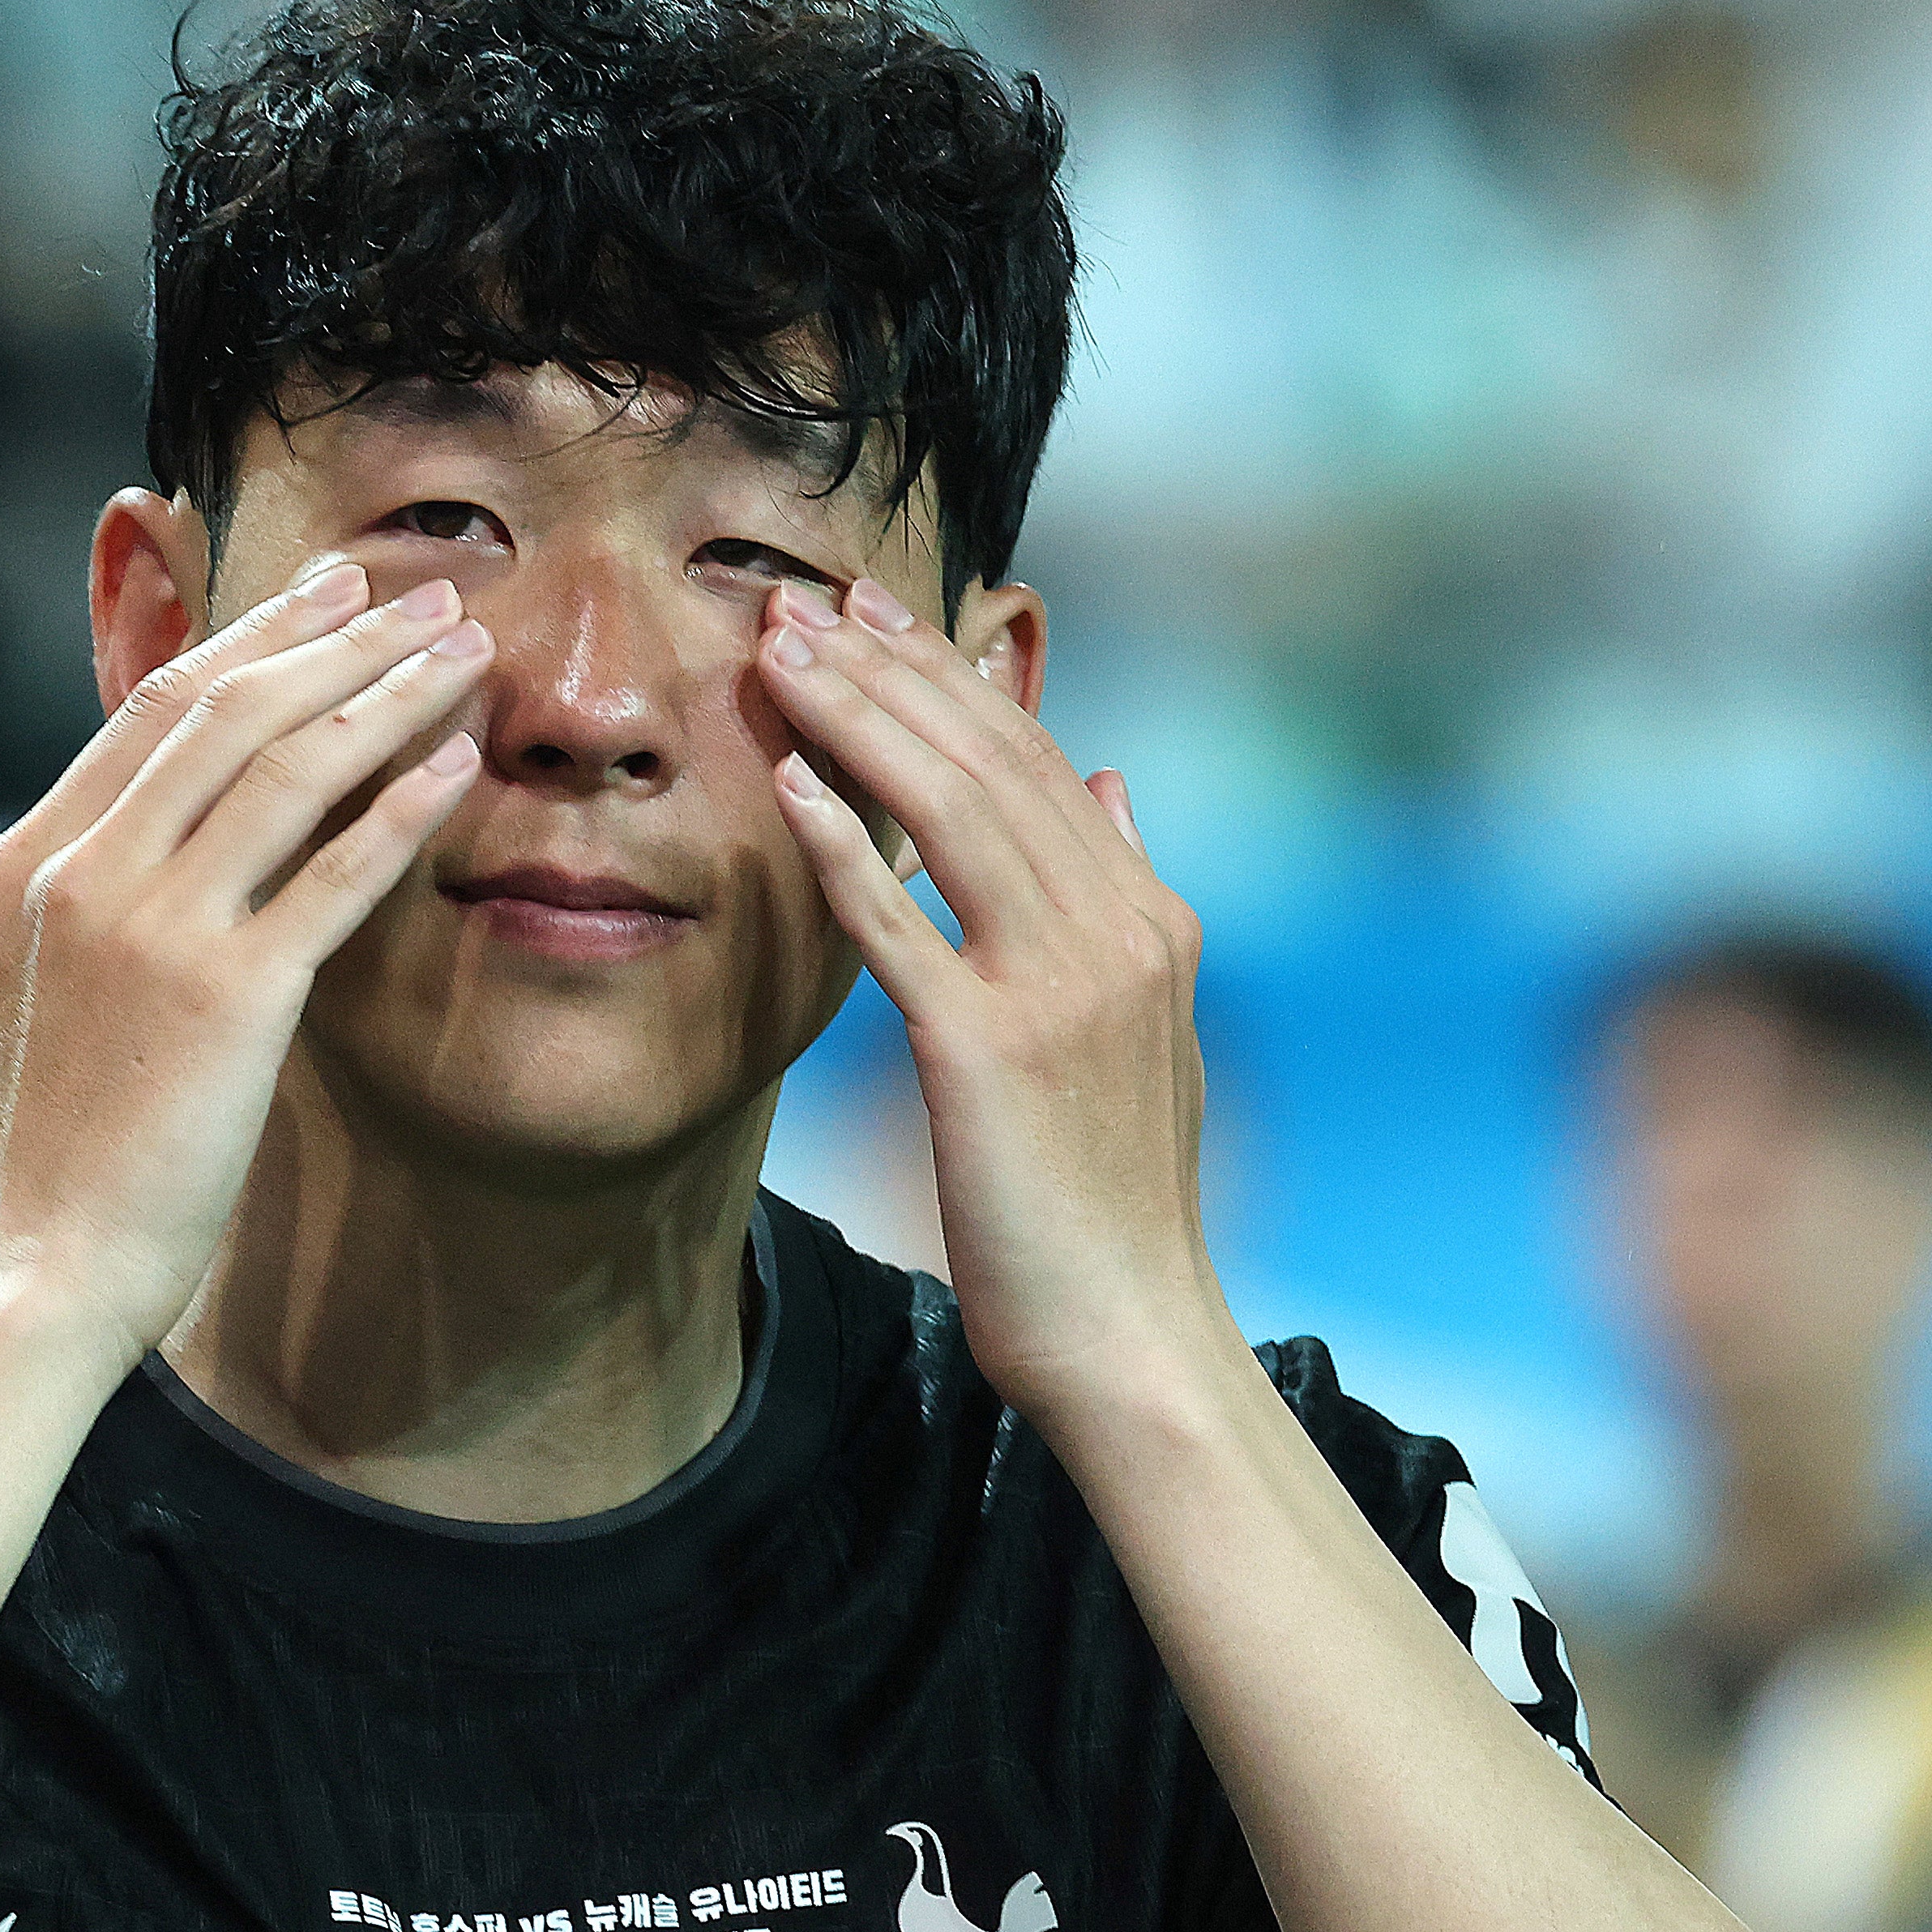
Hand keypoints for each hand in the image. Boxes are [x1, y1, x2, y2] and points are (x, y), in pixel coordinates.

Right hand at [0, 556, 495, 1360]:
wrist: (29, 1275)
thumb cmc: (10, 1174)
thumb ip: (8, 941)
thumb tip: (28, 902)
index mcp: (22, 870)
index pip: (148, 716)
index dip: (246, 644)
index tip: (320, 603)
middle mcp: (83, 875)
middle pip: (226, 711)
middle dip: (334, 636)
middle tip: (418, 592)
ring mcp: (155, 930)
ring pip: (288, 765)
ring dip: (387, 693)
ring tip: (464, 650)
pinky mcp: (230, 998)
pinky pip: (334, 873)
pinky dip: (402, 809)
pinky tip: (459, 766)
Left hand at [750, 575, 1225, 1421]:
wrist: (1136, 1333)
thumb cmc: (1121, 1202)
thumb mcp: (1152, 1034)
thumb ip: (1132, 904)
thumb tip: (1117, 782)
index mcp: (1151, 923)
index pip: (1040, 760)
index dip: (950, 676)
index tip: (876, 612)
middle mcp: (1117, 934)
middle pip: (989, 761)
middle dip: (889, 669)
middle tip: (801, 598)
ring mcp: (1057, 989)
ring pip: (949, 814)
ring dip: (855, 720)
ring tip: (779, 653)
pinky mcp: (987, 1055)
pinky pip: (900, 930)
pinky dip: (842, 849)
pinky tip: (786, 782)